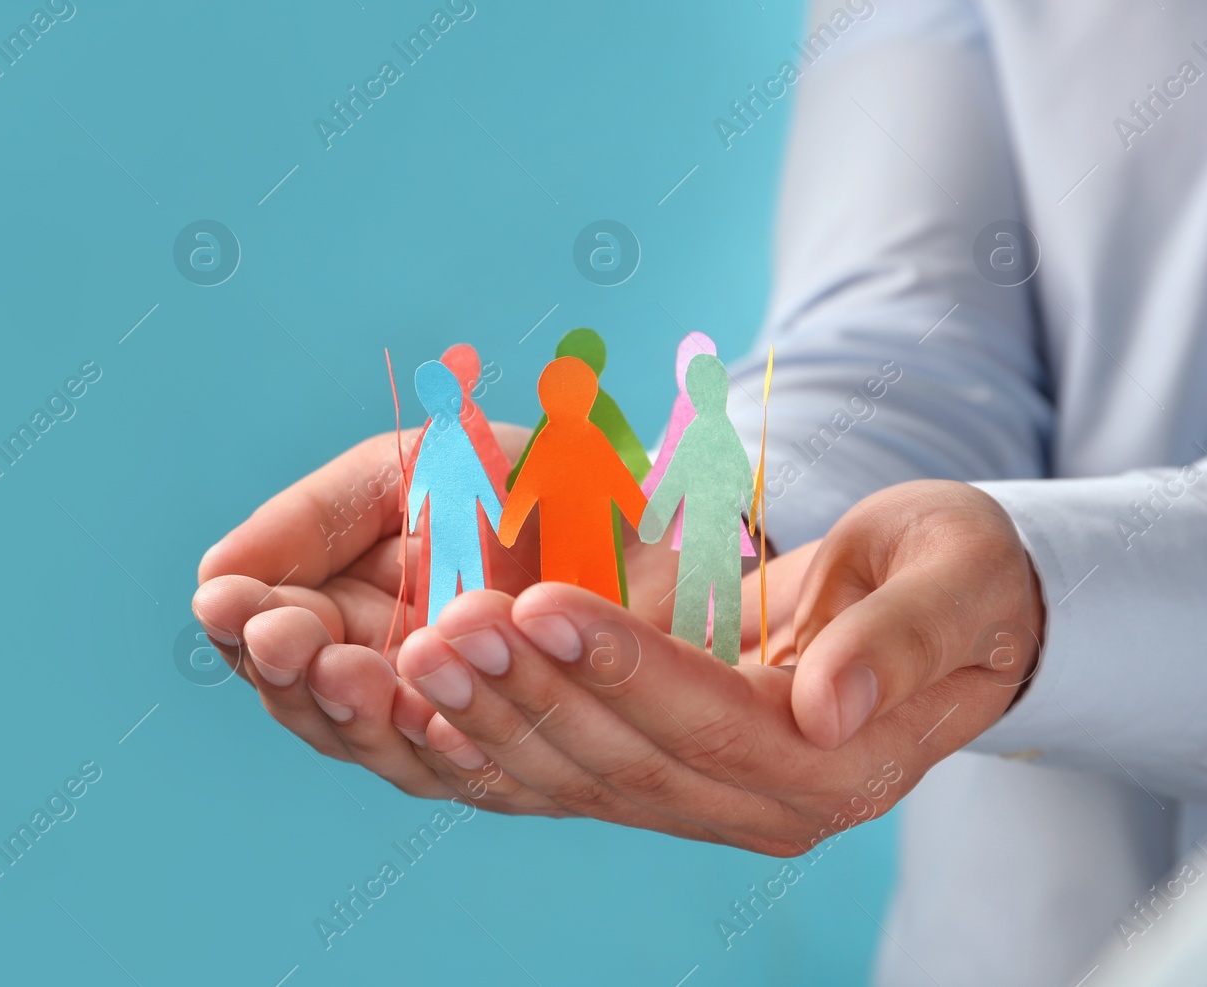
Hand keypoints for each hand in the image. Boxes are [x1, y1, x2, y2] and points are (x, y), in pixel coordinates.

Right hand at [192, 424, 696, 810]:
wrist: (660, 498)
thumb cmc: (527, 478)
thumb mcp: (405, 473)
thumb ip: (310, 521)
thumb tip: (212, 582)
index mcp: (351, 616)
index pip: (272, 642)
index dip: (247, 630)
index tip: (232, 606)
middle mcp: (395, 684)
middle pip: (316, 710)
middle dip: (296, 676)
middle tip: (285, 640)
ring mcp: (460, 726)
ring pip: (387, 750)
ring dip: (363, 714)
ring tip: (347, 668)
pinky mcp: (535, 755)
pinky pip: (484, 769)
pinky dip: (454, 740)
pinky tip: (430, 709)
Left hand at [398, 480, 1041, 852]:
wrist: (946, 617)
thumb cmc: (956, 579)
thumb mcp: (955, 582)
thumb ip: (901, 641)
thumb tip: (834, 704)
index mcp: (842, 762)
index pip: (714, 722)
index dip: (624, 665)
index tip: (539, 602)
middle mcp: (770, 804)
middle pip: (629, 759)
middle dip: (533, 688)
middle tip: (447, 624)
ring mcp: (710, 802)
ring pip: (582, 776)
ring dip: (497, 713)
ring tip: (425, 648)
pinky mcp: (665, 780)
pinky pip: (566, 780)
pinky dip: (497, 746)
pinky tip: (431, 704)